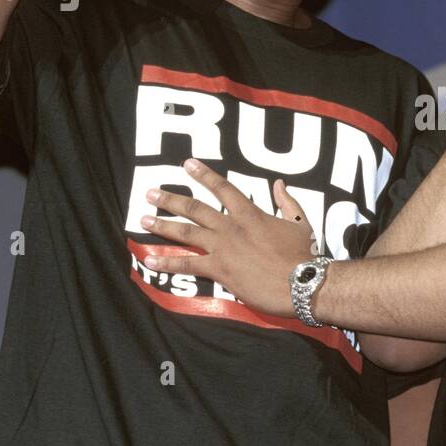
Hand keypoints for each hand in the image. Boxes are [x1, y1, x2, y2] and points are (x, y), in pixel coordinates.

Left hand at [138, 159, 313, 316]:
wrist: (302, 282)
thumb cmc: (303, 254)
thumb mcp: (299, 223)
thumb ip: (287, 202)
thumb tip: (279, 184)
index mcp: (250, 214)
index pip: (223, 188)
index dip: (204, 174)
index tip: (187, 164)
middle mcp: (231, 227)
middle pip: (195, 208)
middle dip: (171, 199)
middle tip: (150, 193)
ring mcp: (223, 248)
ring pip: (186, 232)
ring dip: (162, 225)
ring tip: (142, 220)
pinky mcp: (219, 270)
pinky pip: (187, 264)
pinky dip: (167, 262)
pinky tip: (149, 260)